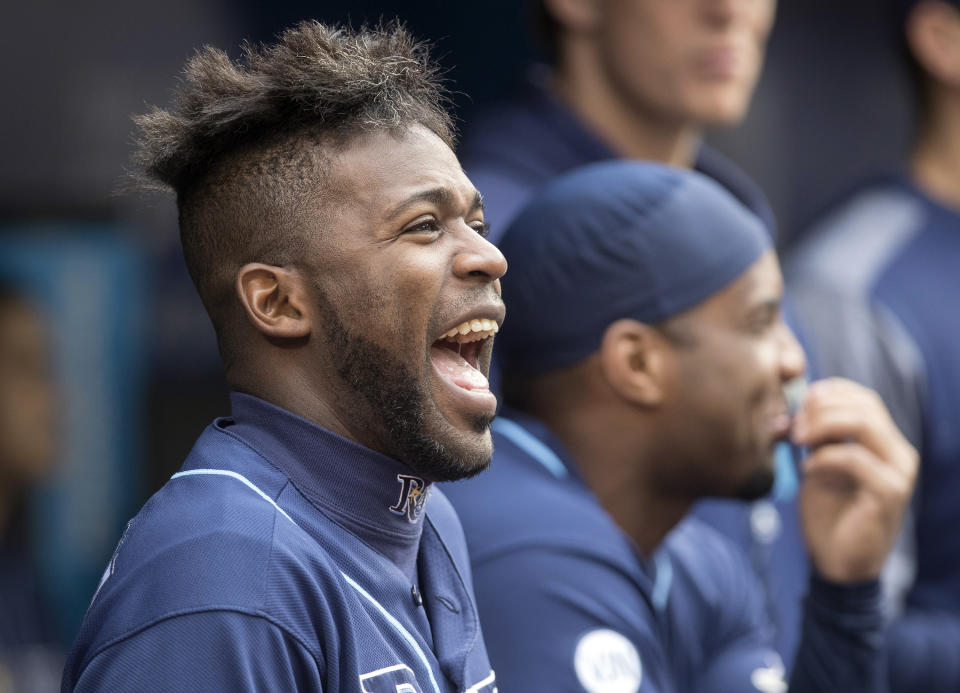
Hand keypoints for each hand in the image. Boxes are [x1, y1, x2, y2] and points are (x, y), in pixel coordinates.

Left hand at [792, 378, 917, 583]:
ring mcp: (898, 472)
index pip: (864, 398)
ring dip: (822, 425)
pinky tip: (806, 470)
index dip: (830, 392)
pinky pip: (855, 458)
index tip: (799, 402)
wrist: (837, 561)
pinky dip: (824, 458)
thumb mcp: (818, 465)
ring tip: (798, 440)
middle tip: (793, 426)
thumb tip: (795, 406)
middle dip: (821, 408)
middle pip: (864, 405)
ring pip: (864, 424)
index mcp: (884, 442)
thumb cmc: (828, 512)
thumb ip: (815, 437)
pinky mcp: (890, 493)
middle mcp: (898, 452)